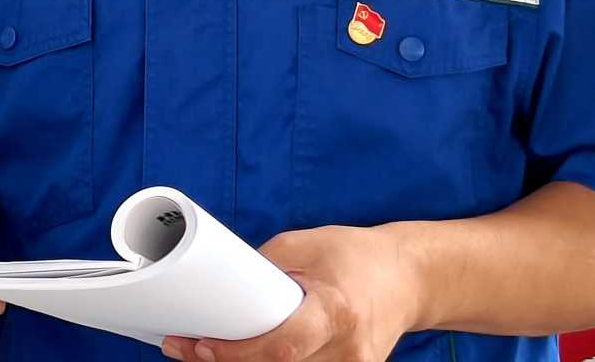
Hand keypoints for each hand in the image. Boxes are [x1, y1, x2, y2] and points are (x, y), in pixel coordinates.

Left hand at [162, 225, 422, 361]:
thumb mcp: (308, 244)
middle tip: (185, 348)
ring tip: (206, 351)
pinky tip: (245, 356)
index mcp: (336, 312)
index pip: (282, 346)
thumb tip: (223, 284)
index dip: (238, 353)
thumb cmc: (358, 257)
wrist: (409, 280)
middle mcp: (348, 350)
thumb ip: (266, 266)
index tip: (200, 344)